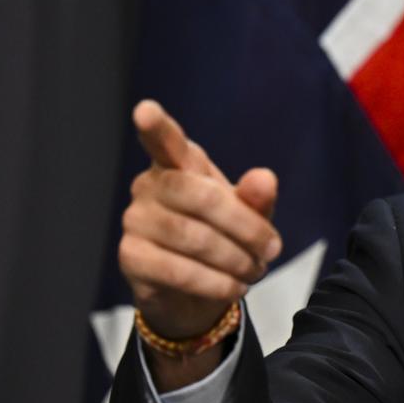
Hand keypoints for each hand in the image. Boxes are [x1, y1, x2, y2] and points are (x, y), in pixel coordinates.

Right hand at [118, 100, 281, 386]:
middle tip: (273, 249)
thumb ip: (257, 197)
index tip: (145, 110)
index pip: (165, 141)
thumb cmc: (223, 237)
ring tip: (256, 270)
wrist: (196, 291)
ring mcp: (135, 220)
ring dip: (234, 259)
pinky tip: (233, 286)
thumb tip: (265, 178)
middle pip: (200, 197)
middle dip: (245, 226)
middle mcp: (150, 185)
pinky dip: (214, 281)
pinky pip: (177, 269)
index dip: (156, 126)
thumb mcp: (249, 216)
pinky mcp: (130, 256)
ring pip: (192, 237)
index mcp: (179, 164)